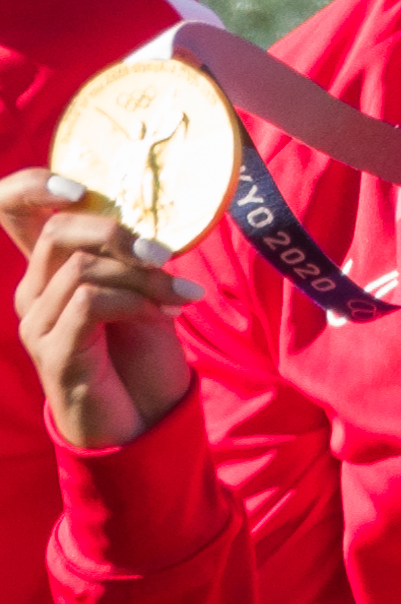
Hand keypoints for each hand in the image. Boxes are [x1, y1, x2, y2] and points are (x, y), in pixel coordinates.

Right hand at [0, 169, 202, 447]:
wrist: (146, 418)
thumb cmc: (142, 349)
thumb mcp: (140, 288)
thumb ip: (128, 253)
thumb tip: (149, 214)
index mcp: (50, 269)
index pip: (11, 209)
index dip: (33, 185)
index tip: (80, 187)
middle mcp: (33, 291)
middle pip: (59, 229)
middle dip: (118, 233)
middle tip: (164, 254)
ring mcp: (37, 323)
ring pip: (83, 267)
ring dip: (143, 276)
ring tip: (181, 295)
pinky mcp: (54, 352)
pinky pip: (90, 302)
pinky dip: (136, 300)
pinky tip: (167, 313)